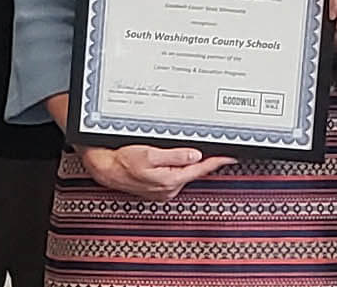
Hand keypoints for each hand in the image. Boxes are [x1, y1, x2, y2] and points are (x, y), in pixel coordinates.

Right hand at [78, 145, 237, 201]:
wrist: (106, 169)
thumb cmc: (123, 161)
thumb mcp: (149, 154)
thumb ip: (174, 155)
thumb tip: (194, 155)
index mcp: (170, 180)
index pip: (200, 169)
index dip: (217, 161)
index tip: (230, 157)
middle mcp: (169, 188)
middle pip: (193, 171)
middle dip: (200, 159)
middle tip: (208, 146)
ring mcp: (164, 190)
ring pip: (183, 173)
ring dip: (184, 163)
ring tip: (178, 151)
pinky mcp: (158, 189)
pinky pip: (173, 176)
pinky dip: (175, 168)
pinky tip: (167, 160)